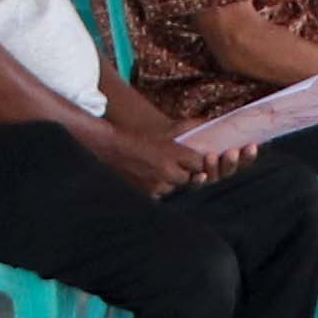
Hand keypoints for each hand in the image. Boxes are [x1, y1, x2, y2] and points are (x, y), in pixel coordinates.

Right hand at [89, 109, 218, 196]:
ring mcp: (157, 184)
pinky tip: (153, 178)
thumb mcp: (164, 130)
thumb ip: (186, 127)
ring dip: (173, 182)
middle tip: (177, 167)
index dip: (198, 163)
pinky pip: (162, 195)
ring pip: (176, 188)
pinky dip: (160, 189)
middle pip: (190, 178)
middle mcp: (167, 170)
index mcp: (172, 152)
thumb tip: (205, 122)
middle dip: (187, 173)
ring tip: (162, 172)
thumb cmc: (138, 137)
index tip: (195, 161)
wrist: (111, 147)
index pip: (198, 163)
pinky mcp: (148, 194)